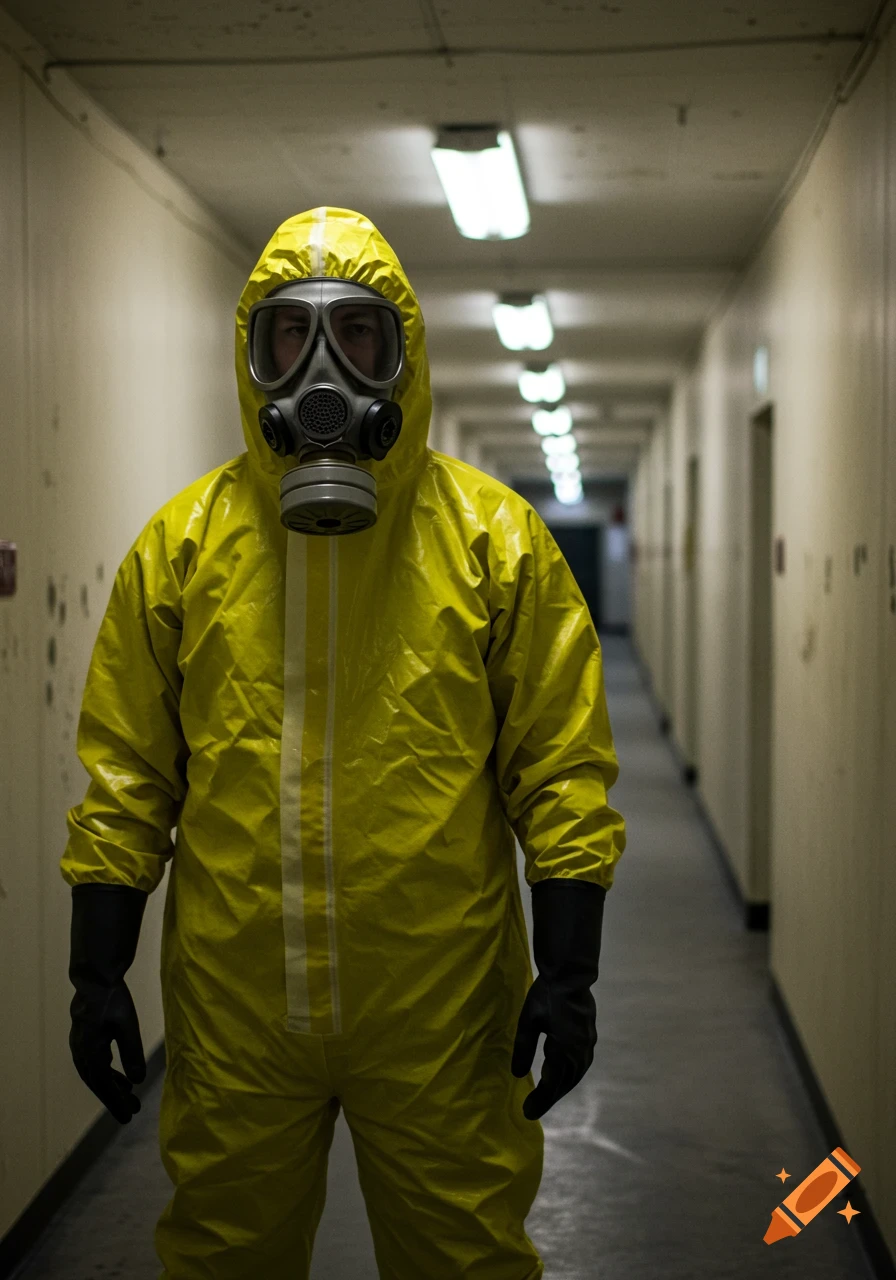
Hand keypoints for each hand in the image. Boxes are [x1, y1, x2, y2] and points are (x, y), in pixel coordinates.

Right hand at [70, 980, 145, 1123]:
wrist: (95, 980)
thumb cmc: (113, 1000)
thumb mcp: (127, 1025)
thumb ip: (132, 1053)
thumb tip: (138, 1081)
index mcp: (90, 1051)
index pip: (104, 1084)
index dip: (116, 1102)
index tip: (128, 1117)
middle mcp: (81, 1053)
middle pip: (98, 1083)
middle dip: (114, 1099)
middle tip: (132, 1113)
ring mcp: (79, 1047)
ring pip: (95, 1075)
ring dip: (111, 1087)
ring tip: (130, 1097)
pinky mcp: (83, 1041)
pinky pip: (94, 1065)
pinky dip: (107, 1074)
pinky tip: (121, 1078)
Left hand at [511, 974, 597, 1120]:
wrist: (570, 974)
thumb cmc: (546, 994)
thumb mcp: (528, 1021)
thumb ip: (524, 1048)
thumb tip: (518, 1075)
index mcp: (564, 1048)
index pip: (551, 1083)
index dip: (540, 1100)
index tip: (527, 1113)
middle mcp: (580, 1050)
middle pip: (565, 1082)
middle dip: (549, 1097)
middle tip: (532, 1108)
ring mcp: (588, 1044)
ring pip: (575, 1074)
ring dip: (561, 1087)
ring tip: (546, 1096)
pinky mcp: (590, 1036)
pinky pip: (581, 1064)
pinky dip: (570, 1074)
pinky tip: (562, 1075)